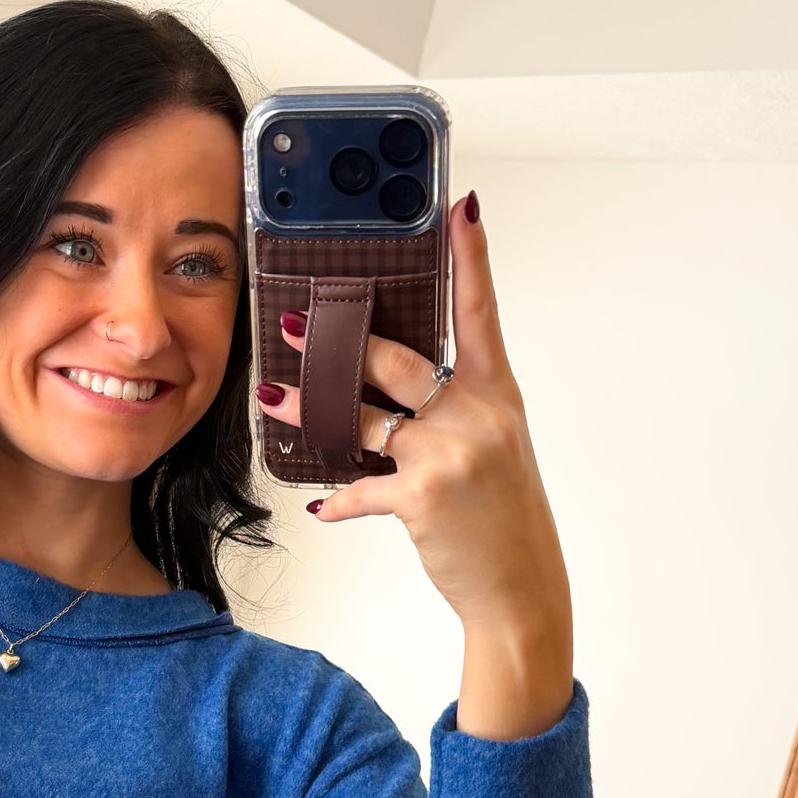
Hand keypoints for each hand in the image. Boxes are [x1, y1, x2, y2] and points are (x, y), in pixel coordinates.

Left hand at [257, 192, 574, 739]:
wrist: (522, 589)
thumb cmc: (504, 519)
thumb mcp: (496, 450)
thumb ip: (453, 411)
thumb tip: (388, 394)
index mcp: (498, 395)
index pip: (481, 312)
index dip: (472, 257)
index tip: (459, 208)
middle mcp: (476, 414)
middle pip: (396, 360)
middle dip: (340, 343)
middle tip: (296, 325)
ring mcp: (450, 452)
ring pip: (362, 417)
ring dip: (309, 409)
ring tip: (275, 397)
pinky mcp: (421, 495)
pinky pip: (360, 487)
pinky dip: (337, 499)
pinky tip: (320, 503)